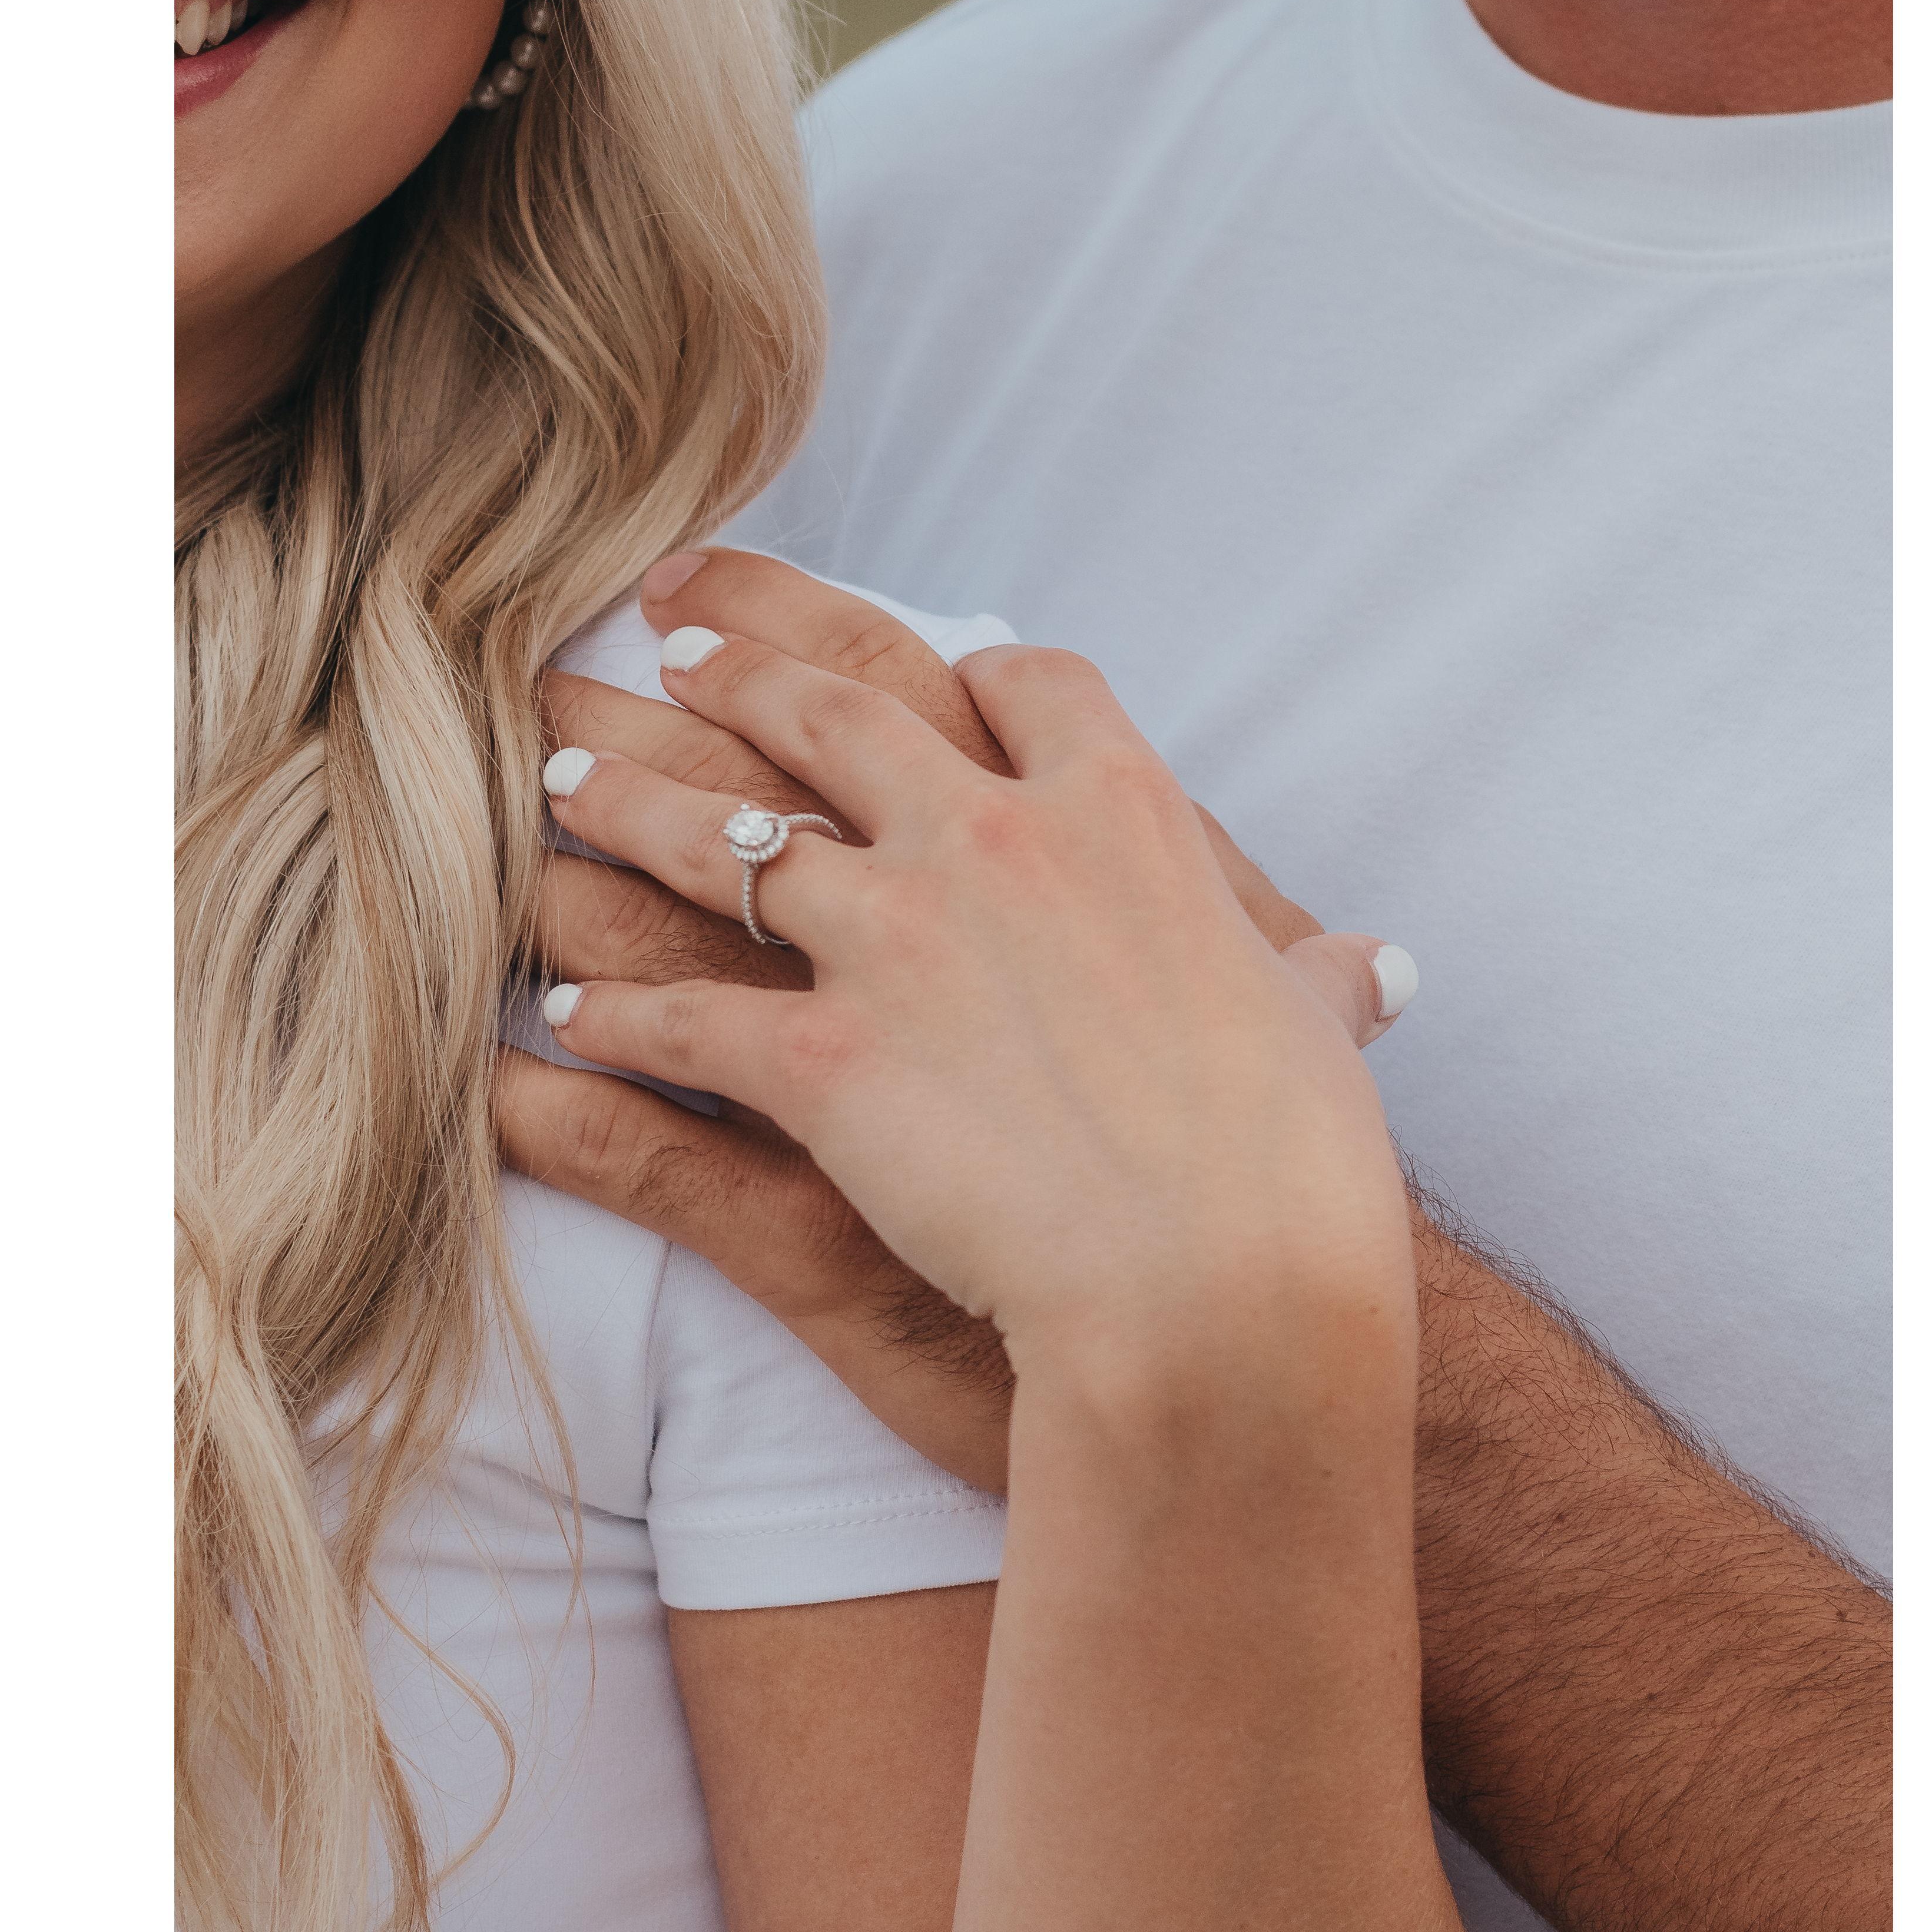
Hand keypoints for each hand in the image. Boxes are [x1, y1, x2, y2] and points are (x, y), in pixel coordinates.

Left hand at [526, 621, 1415, 1365]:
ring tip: (563, 785)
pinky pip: (678, 1019)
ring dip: (630, 801)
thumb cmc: (1297, 1169)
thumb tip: (1370, 967)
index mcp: (1123, 814)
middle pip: (836, 711)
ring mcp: (900, 942)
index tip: (886, 641)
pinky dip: (608, 1015)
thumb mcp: (1319, 1041)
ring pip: (721, 836)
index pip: (1015, 683)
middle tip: (667, 642)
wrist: (1230, 1290)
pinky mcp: (824, 1062)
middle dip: (741, 666)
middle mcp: (997, 841)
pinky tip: (561, 1021)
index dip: (940, 654)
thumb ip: (1315, 982)